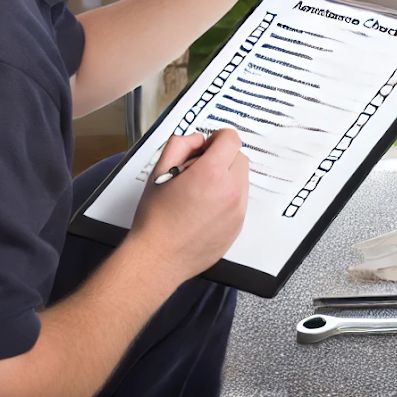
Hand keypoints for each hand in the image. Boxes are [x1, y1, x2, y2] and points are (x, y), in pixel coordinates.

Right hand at [128, 130, 249, 283]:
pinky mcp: (238, 225)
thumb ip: (180, 146)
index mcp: (211, 173)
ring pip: (241, 179)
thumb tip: (198, 139)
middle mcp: (231, 190)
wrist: (158, 258)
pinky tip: (204, 209)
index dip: (217, 138)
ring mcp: (238, 210)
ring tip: (199, 192)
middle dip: (221, 158)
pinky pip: (240, 200)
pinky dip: (227, 197)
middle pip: (239, 157)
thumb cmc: (155, 219)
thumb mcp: (159, 172)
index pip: (231, 139)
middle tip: (197, 171)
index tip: (206, 147)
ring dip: (226, 177)